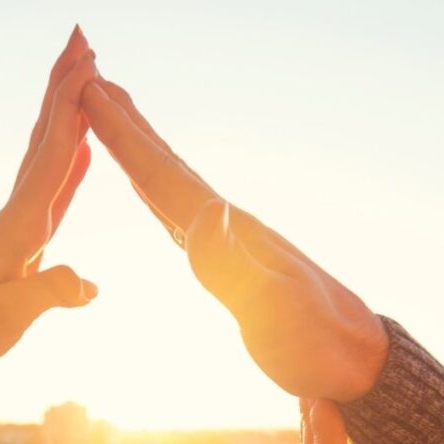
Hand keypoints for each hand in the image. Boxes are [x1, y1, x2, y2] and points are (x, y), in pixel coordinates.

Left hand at [0, 26, 98, 443]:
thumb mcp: (6, 319)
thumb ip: (48, 293)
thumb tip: (90, 283)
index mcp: (16, 228)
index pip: (50, 158)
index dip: (72, 111)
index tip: (91, 65)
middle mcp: (15, 217)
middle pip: (44, 140)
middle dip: (65, 90)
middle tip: (85, 42)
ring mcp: (15, 229)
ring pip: (45, 159)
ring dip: (66, 119)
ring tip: (84, 84)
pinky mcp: (18, 246)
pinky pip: (49, 193)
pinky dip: (67, 168)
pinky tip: (78, 155)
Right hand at [82, 78, 388, 400]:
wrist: (355, 362)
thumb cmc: (318, 342)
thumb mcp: (276, 307)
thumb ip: (236, 264)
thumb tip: (207, 212)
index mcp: (232, 231)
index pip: (166, 177)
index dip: (125, 138)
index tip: (88, 92)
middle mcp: (230, 227)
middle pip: (168, 168)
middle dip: (128, 127)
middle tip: (90, 80)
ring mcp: (233, 243)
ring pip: (174, 187)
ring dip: (141, 154)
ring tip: (115, 123)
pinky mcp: (234, 266)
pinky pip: (182, 218)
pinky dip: (159, 196)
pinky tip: (154, 195)